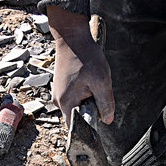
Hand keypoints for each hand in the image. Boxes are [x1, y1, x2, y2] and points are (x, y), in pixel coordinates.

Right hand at [47, 5, 114, 126]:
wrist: (72, 37)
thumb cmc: (85, 56)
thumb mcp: (101, 81)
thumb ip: (105, 103)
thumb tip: (107, 120)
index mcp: (66, 102)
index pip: (76, 128)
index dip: (88, 129)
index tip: (98, 122)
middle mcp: (58, 101)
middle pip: (78, 117)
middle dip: (90, 110)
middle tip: (97, 91)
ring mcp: (58, 93)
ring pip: (77, 106)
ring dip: (87, 100)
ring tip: (90, 82)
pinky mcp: (61, 87)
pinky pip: (74, 98)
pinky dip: (83, 92)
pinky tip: (86, 79)